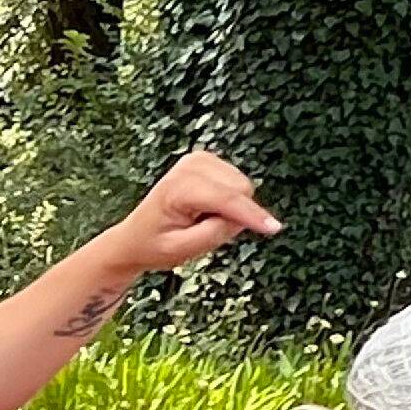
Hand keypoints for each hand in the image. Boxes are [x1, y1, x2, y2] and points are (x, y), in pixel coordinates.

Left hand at [99, 150, 279, 278]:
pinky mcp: (207, 159)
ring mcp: (199, 159)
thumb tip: (245, 217)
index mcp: (178, 188)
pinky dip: (229, 199)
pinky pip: (238, 183)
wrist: (136, 236)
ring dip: (230, 207)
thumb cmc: (154, 245)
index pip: (225, 199)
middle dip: (234, 214)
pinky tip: (205, 207)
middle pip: (241, 190)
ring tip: (201, 218)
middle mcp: (189, 166)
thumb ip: (216, 233)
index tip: (274, 228)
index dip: (252, 215)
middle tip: (205, 228)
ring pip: (243, 186)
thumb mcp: (183, 251)